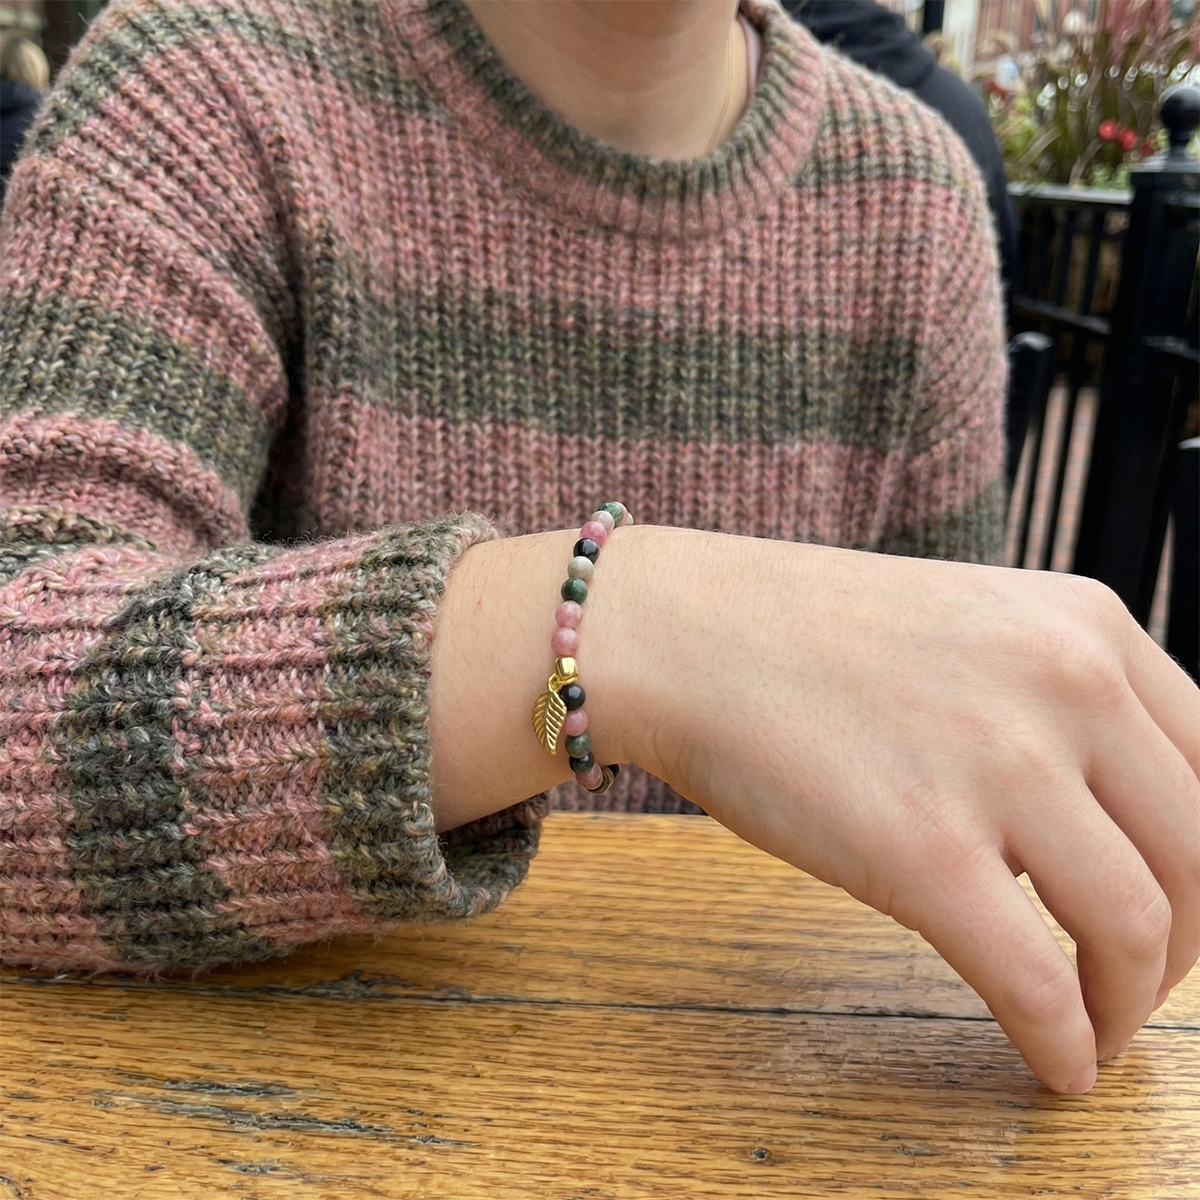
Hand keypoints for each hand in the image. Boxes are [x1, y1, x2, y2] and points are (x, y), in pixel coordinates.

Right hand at [593, 528, 1199, 1092]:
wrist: (682, 633)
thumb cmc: (802, 635)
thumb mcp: (968, 626)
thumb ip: (1052, 700)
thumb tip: (1101, 822)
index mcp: (1087, 624)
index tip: (1181, 911)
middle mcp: (1066, 683)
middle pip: (1197, 857)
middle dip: (1180, 947)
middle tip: (1139, 983)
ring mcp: (998, 765)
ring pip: (1135, 928)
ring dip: (1126, 1005)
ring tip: (1093, 1030)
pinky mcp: (924, 850)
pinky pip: (1036, 981)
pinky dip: (1062, 1040)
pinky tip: (1052, 1061)